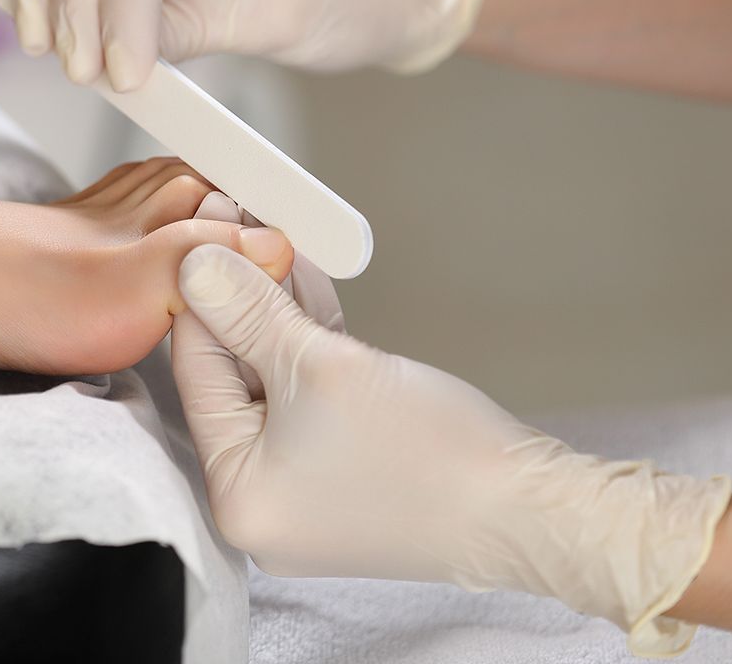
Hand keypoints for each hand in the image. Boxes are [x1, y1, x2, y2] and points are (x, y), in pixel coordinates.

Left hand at [171, 241, 731, 655]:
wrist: (534, 511)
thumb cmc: (429, 456)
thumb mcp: (320, 366)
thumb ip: (248, 313)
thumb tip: (196, 267)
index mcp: (235, 493)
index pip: (196, 372)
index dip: (202, 292)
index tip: (206, 228)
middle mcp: (259, 499)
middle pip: (232, 375)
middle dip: (243, 294)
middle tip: (242, 221)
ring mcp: (301, 488)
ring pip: (272, 379)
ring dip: (278, 309)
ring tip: (276, 233)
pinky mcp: (341, 469)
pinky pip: (307, 397)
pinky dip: (310, 344)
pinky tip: (307, 281)